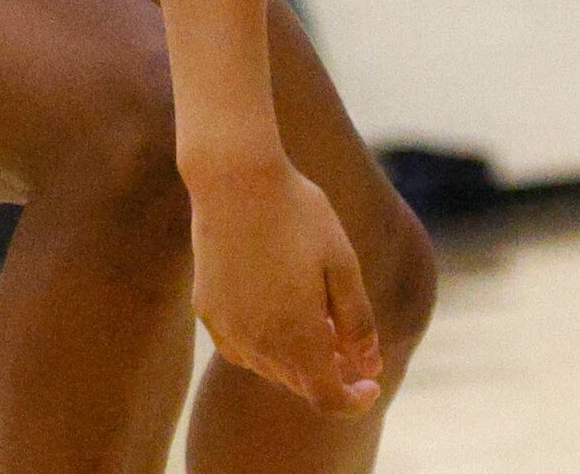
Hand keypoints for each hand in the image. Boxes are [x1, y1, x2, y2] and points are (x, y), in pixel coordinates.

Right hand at [188, 156, 382, 414]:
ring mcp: (227, 329)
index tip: (371, 382)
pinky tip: (278, 311)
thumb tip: (368, 365)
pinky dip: (267, 344)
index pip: (327, 398)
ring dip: (299, 358)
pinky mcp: (208, 311)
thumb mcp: (342, 263)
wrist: (234, 179)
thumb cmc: (297, 214)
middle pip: (300, 383)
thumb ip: (357, 321)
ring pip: (270, 367)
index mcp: (296, 335)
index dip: (354, 400)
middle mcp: (257, 343)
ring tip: (319, 314)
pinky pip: (242, 348)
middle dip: (331, 372)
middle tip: (353, 340)